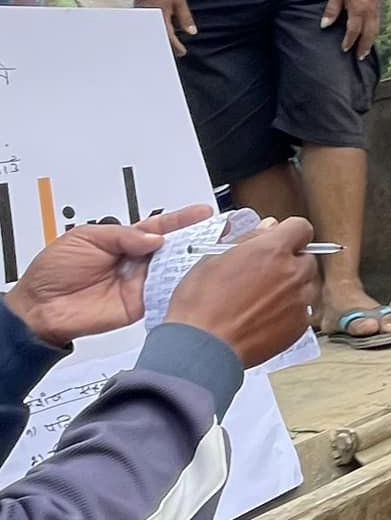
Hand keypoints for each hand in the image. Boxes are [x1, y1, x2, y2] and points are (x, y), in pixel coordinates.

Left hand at [7, 204, 213, 346]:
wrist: (41, 306)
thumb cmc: (55, 270)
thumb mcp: (86, 238)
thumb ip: (123, 236)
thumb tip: (155, 238)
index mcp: (124, 241)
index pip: (159, 227)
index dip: (182, 220)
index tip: (203, 212)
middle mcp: (136, 261)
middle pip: (173, 248)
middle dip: (196, 238)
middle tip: (219, 230)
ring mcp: (140, 283)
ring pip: (173, 270)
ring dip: (192, 261)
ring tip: (214, 250)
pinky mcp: (140, 305)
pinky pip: (164, 294)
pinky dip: (179, 287)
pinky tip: (193, 277)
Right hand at [136, 0, 196, 57]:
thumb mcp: (179, 2)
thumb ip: (185, 18)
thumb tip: (191, 32)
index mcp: (161, 17)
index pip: (168, 37)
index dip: (176, 46)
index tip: (183, 52)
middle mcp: (149, 20)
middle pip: (158, 38)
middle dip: (168, 47)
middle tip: (176, 53)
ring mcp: (142, 17)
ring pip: (152, 33)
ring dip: (161, 40)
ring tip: (169, 47)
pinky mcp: (139, 14)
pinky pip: (147, 26)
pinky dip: (154, 31)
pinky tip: (159, 34)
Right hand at [163, 217, 316, 368]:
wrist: (201, 346)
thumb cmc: (201, 304)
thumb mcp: (215, 258)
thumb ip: (249, 240)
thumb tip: (268, 228)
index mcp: (272, 250)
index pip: (301, 228)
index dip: (289, 234)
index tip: (280, 241)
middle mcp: (292, 273)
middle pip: (306, 258)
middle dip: (290, 262)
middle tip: (264, 274)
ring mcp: (299, 301)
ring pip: (307, 285)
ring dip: (292, 287)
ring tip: (261, 299)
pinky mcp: (299, 326)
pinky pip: (302, 311)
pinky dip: (289, 312)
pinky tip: (264, 317)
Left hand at [321, 0, 381, 56]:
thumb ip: (331, 10)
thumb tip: (325, 24)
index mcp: (358, 9)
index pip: (354, 30)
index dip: (349, 41)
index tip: (345, 48)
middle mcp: (369, 13)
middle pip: (368, 34)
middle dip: (364, 46)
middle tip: (360, 56)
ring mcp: (376, 11)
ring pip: (376, 31)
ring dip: (371, 42)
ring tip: (366, 51)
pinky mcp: (379, 9)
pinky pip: (378, 25)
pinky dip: (375, 33)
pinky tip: (371, 37)